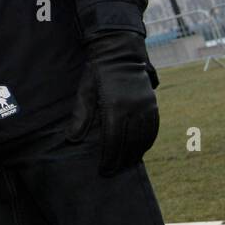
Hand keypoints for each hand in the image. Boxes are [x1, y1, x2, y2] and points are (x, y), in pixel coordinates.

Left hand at [69, 30, 159, 175]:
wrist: (120, 53)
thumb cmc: (97, 72)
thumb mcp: (85, 91)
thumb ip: (80, 116)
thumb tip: (72, 139)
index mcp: (115, 106)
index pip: (113, 140)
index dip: (109, 158)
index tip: (104, 170)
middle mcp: (134, 109)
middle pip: (129, 143)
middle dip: (121, 160)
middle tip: (112, 172)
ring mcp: (146, 106)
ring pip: (143, 138)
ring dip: (135, 154)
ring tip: (124, 165)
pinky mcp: (153, 104)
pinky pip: (153, 129)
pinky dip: (147, 142)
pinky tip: (139, 150)